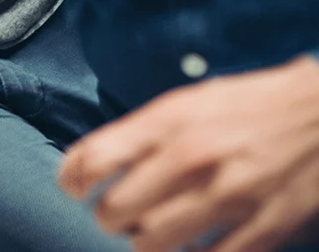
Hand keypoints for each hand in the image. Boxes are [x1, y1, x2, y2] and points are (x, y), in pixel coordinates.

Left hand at [60, 54, 318, 251]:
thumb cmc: (250, 104)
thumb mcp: (188, 102)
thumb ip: (142, 132)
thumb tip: (95, 163)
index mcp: (169, 121)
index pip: (93, 159)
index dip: (71, 180)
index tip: (73, 188)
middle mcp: (192, 158)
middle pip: (116, 210)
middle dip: (107, 218)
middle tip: (116, 216)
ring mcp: (230, 195)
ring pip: (154, 243)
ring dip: (144, 243)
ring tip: (149, 235)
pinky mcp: (266, 226)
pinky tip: (192, 249)